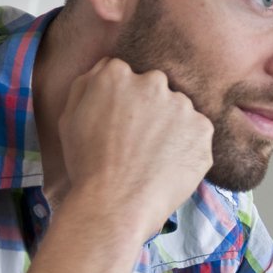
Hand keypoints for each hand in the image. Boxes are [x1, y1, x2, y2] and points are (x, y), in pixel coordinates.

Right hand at [58, 57, 213, 239]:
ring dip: (171, 127)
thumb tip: (106, 67)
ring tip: (153, 159)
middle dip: (150, 109)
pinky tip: (169, 166)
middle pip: (155, 89)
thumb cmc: (86, 165)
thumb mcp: (69, 117)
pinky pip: (197, 133)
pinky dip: (188, 147)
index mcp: (117, 74)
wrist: (114, 204)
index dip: (123, 101)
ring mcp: (181, 105)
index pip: (125, 75)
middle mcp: (153, 82)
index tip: (121, 123)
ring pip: (178, 110)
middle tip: (138, 142)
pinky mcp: (202, 129)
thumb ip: (88, 83)